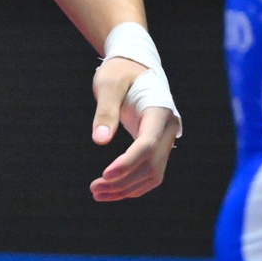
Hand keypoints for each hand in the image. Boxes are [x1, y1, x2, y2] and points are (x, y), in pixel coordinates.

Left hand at [90, 57, 174, 200]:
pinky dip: (131, 185)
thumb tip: (100, 141)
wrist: (133, 67)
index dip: (128, 162)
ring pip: (152, 175)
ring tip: (97, 193)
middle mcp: (168, 128)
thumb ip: (105, 111)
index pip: (147, 144)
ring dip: (126, 189)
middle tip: (94, 189)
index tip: (105, 174)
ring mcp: (165, 139)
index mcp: (159, 111)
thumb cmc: (120, 72)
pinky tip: (110, 190)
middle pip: (151, 165)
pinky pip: (149, 173)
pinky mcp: (157, 147)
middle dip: (123, 181)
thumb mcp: (109, 84)